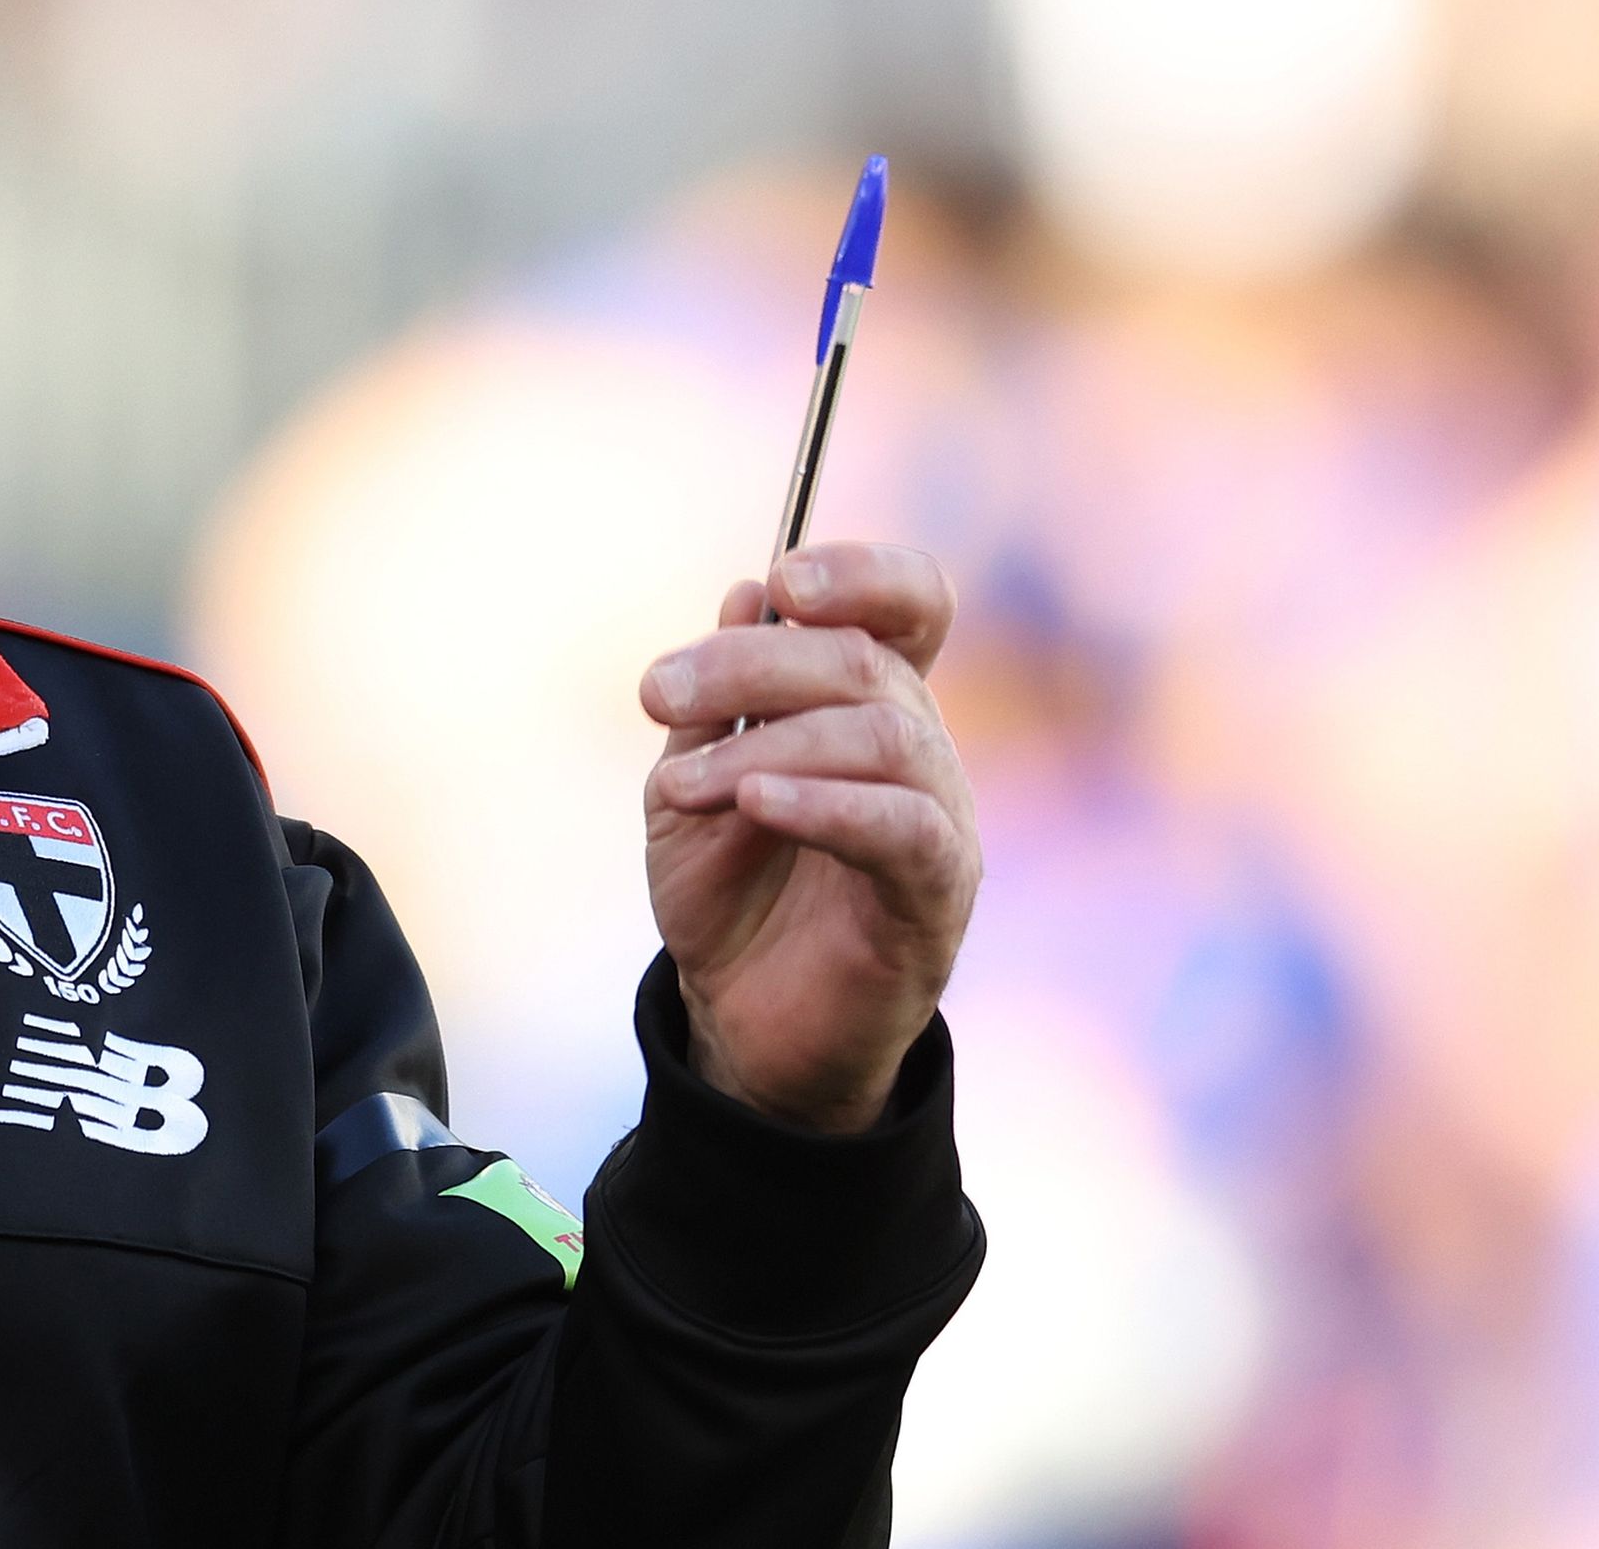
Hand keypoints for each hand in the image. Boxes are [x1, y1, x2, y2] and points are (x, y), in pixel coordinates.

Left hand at [638, 543, 980, 1133]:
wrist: (741, 1024)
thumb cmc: (728, 895)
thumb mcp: (688, 785)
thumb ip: (713, 703)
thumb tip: (746, 590)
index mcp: (868, 704)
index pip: (911, 605)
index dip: (864, 574)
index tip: (783, 578)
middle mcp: (920, 749)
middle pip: (867, 661)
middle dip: (753, 664)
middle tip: (658, 692)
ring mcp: (940, 820)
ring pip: (884, 735)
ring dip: (768, 743)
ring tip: (683, 786)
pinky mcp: (939, 894)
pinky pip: (904, 827)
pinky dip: (826, 803)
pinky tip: (758, 803)